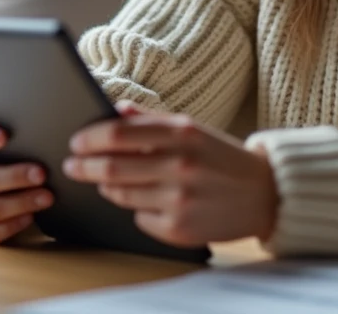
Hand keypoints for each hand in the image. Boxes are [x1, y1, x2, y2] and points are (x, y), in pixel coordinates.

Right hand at [0, 124, 54, 243]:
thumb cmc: (2, 158)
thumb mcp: (0, 145)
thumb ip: (10, 139)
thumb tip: (40, 134)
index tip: (4, 136)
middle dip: (16, 177)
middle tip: (42, 174)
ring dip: (22, 203)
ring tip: (47, 197)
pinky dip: (13, 224)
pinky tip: (31, 216)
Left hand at [65, 101, 278, 246]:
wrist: (265, 194)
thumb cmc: (223, 158)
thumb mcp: (193, 130)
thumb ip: (152, 119)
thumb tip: (114, 109)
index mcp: (182, 133)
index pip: (118, 134)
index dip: (89, 139)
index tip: (75, 142)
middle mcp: (180, 165)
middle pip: (110, 167)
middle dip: (83, 167)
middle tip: (71, 166)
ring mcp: (179, 199)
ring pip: (120, 195)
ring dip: (107, 187)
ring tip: (107, 182)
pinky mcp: (179, 229)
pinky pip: (139, 218)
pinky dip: (138, 209)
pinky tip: (151, 202)